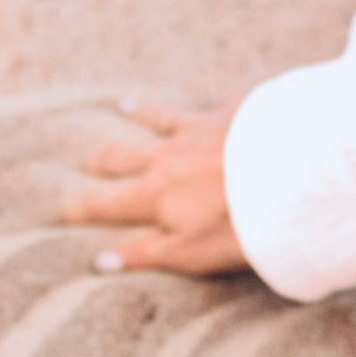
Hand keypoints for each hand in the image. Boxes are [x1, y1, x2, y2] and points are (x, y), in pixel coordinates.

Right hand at [60, 102, 250, 276]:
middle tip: (86, 159)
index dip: (82, 209)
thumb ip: (145, 255)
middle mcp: (169, 156)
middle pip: (125, 155)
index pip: (107, 204)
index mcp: (155, 194)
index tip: (61, 210)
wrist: (295, 174)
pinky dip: (212, 102)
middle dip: (103, 159)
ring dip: (140, 113)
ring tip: (123, 105)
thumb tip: (100, 261)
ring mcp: (200, 129)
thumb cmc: (241, 225)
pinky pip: (217, 103)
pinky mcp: (235, 112)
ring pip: (161, 119)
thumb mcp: (189, 254)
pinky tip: (218, 95)